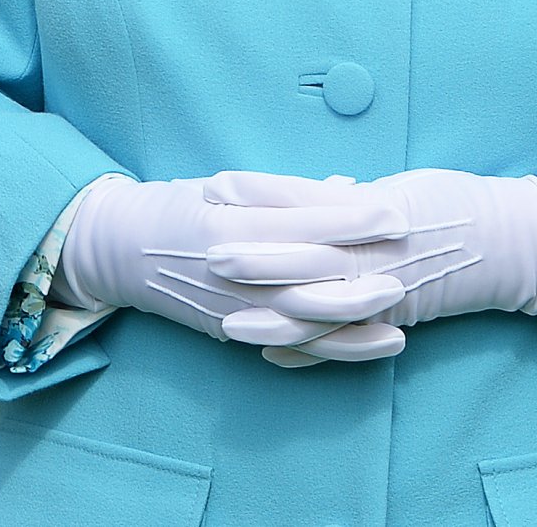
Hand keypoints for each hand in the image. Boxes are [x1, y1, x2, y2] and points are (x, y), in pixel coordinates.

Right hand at [57, 174, 409, 362]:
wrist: (126, 250)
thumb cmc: (182, 207)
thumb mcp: (229, 187)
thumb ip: (285, 191)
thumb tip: (346, 189)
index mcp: (236, 227)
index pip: (305, 222)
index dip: (352, 218)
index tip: (394, 210)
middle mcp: (239, 273)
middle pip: (311, 274)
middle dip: (364, 265)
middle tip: (410, 253)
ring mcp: (240, 309)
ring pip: (308, 320)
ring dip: (358, 315)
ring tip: (402, 307)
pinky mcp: (240, 332)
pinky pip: (296, 347)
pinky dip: (338, 349)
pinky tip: (376, 344)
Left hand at [209, 169, 536, 365]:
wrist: (508, 240)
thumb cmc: (454, 204)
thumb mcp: (400, 188)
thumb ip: (355, 197)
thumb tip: (322, 190)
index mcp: (369, 211)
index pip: (302, 202)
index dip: (257, 194)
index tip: (216, 185)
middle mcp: (372, 253)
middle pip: (300, 254)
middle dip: (251, 255)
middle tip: (205, 250)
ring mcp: (380, 290)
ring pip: (316, 306)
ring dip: (269, 313)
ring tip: (226, 321)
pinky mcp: (391, 318)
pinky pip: (343, 340)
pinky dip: (308, 351)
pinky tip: (273, 357)